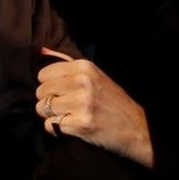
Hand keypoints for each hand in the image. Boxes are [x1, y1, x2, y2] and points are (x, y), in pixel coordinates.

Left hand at [36, 47, 154, 167]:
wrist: (137, 129)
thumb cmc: (112, 102)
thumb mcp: (95, 76)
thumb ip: (67, 64)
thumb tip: (41, 50)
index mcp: (85, 67)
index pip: (43, 74)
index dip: (49, 85)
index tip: (61, 92)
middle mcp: (82, 82)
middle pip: (41, 92)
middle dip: (48, 101)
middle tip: (65, 107)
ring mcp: (82, 104)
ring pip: (42, 109)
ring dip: (51, 115)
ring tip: (67, 116)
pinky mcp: (81, 125)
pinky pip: (50, 125)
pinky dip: (56, 129)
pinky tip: (70, 127)